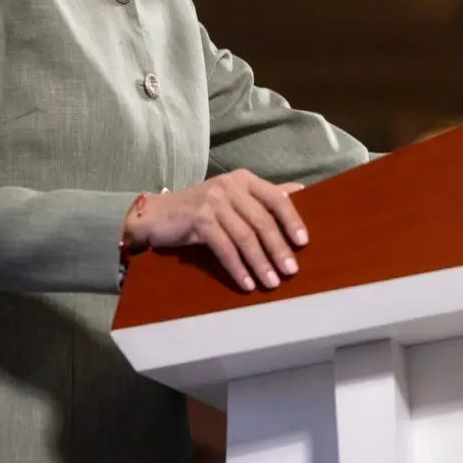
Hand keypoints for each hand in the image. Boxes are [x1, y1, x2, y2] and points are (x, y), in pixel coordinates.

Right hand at [123, 170, 308, 291]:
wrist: (157, 215)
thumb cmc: (201, 208)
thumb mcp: (233, 197)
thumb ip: (263, 195)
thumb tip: (299, 191)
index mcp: (244, 180)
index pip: (276, 198)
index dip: (292, 220)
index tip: (304, 242)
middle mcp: (230, 186)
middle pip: (262, 220)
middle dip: (278, 249)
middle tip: (291, 271)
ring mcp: (213, 202)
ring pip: (245, 237)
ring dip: (260, 263)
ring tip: (272, 283)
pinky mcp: (199, 219)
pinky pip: (225, 248)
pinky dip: (238, 268)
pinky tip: (247, 283)